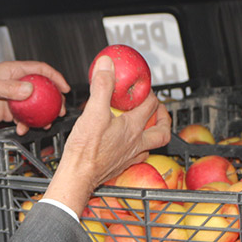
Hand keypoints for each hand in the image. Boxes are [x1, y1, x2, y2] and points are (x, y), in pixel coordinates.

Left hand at [0, 61, 69, 138]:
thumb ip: (10, 88)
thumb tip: (29, 90)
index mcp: (14, 71)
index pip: (40, 70)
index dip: (54, 77)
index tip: (64, 88)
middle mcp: (15, 84)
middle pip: (41, 90)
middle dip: (52, 100)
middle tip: (59, 110)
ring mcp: (12, 99)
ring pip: (33, 107)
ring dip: (41, 115)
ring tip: (46, 123)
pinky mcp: (6, 112)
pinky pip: (21, 118)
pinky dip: (25, 124)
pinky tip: (24, 129)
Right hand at [42, 56, 171, 214]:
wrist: (78, 176)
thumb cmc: (86, 150)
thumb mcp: (93, 111)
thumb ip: (102, 86)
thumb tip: (107, 65)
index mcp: (132, 128)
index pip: (150, 105)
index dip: (149, 93)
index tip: (143, 88)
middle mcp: (136, 143)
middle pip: (162, 131)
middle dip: (163, 118)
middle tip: (159, 110)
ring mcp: (130, 157)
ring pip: (152, 146)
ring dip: (153, 135)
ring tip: (148, 127)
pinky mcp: (121, 166)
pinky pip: (138, 157)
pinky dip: (139, 149)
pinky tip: (131, 147)